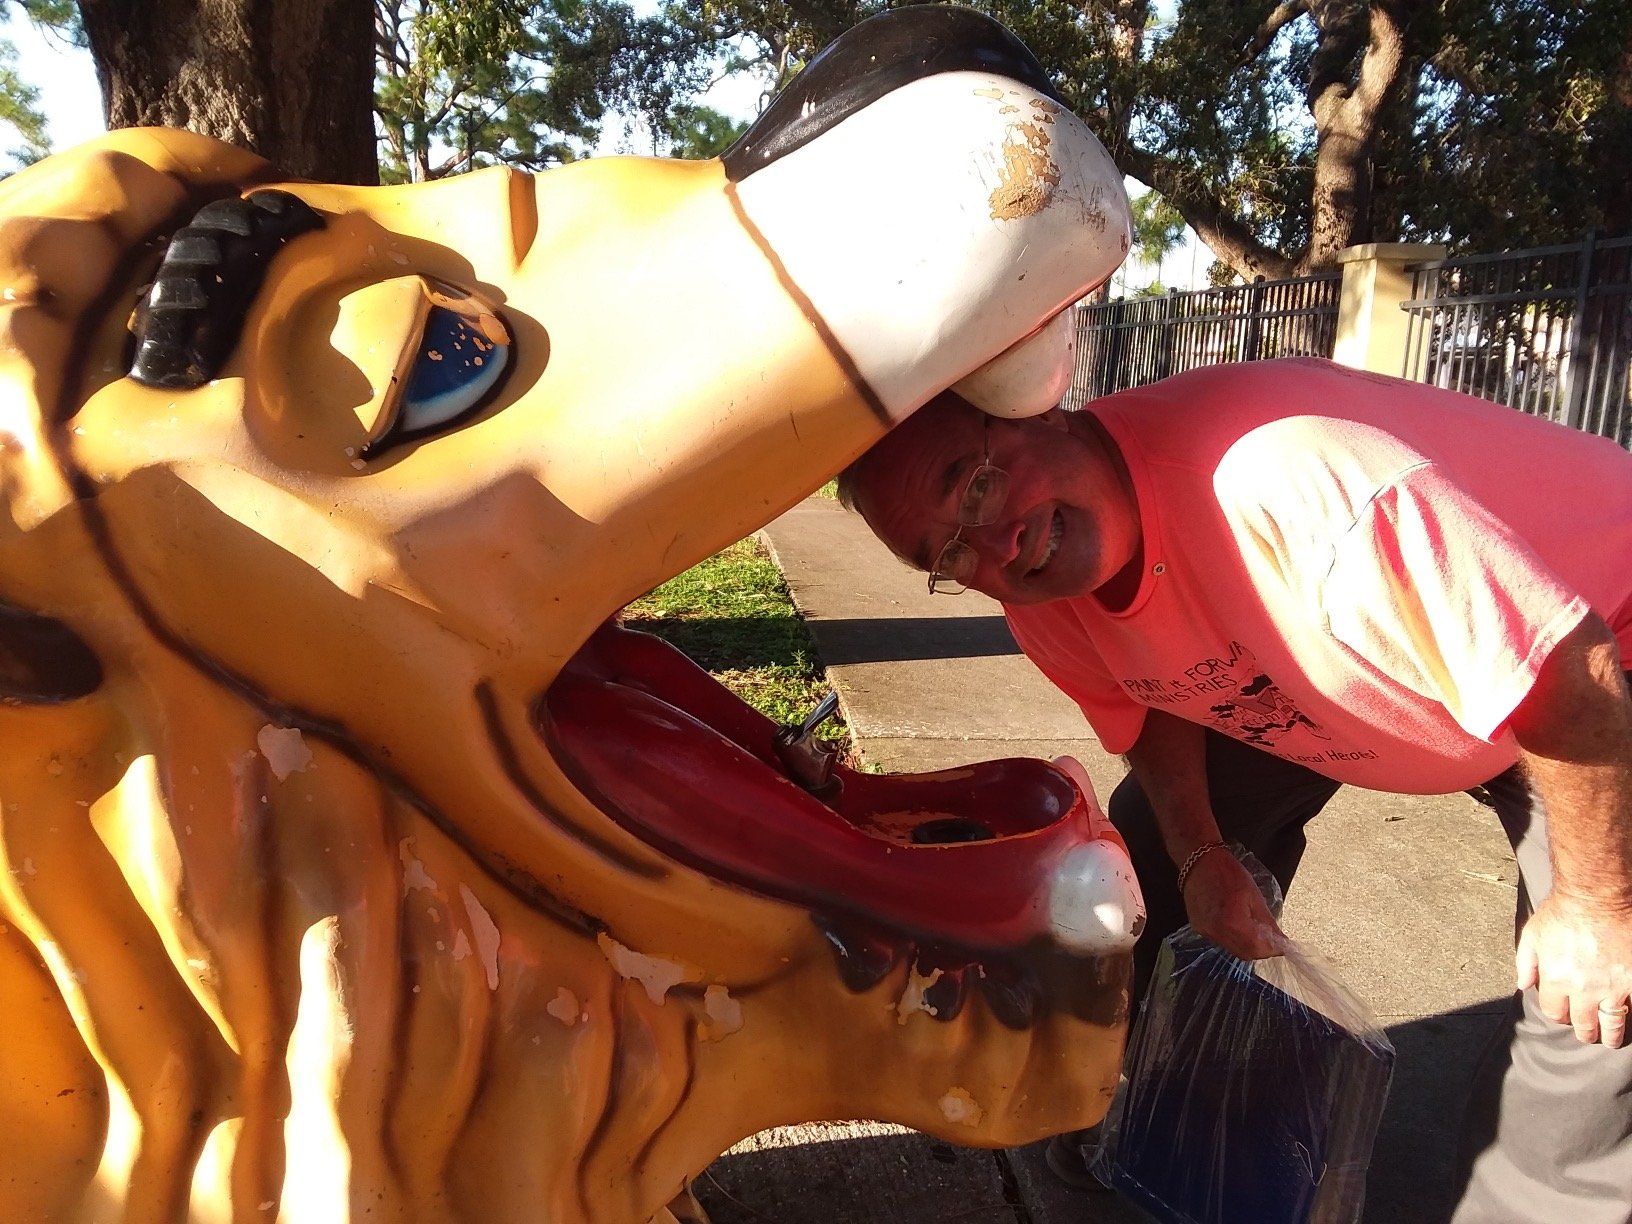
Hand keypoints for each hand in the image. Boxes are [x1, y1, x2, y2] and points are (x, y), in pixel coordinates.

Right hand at [1180, 849, 1286, 960]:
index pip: (1257, 948)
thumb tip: (1281, 940)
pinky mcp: (1199, 929)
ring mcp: (1205, 932)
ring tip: (1256, 931)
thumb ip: (1268, 922)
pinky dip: (1234, 939)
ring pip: (1233, 950)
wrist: (1199, 862)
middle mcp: (1216, 932)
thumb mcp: (1254, 896)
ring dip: (1248, 945)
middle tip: (1271, 939)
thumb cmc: (1228, 873)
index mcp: (1232, 922)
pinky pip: (1222, 941)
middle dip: (1261, 950)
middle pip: (1245, 954)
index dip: (1272, 949)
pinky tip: (1238, 926)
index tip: (1282, 946)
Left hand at [1516, 890, 1631, 1047]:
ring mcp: (1613, 987)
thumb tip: (1525, 986)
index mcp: (1557, 980)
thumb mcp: (1532, 935)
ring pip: (1613, 1023)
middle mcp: (1585, 989)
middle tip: (1588, 1033)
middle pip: (1584, 1024)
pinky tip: (1627, 1015)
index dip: (1558, 1014)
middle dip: (1585, 1031)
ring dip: (1610, 1034)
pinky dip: (1630, 1012)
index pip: (1555, 1013)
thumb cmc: (1562, 912)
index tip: (1563, 1014)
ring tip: (1610, 1038)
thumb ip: (1526, 963)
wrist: (1597, 897)